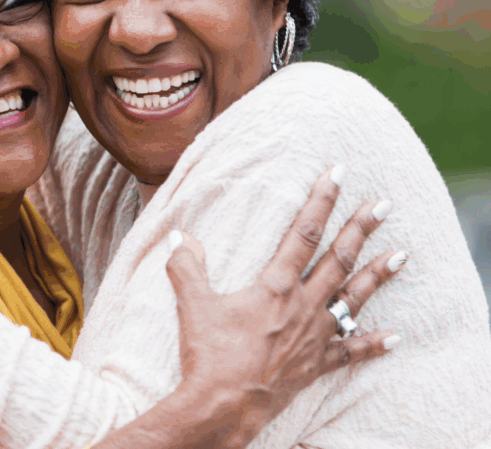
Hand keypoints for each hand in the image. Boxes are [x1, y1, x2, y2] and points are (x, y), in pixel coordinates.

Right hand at [165, 166, 403, 447]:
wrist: (224, 405)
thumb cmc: (209, 353)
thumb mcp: (193, 303)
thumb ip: (186, 266)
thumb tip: (179, 236)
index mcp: (275, 286)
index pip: (303, 233)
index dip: (321, 201)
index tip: (337, 175)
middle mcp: (303, 306)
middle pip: (339, 259)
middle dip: (361, 229)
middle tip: (383, 205)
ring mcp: (314, 336)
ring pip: (354, 299)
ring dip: (378, 275)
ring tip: (401, 255)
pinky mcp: (316, 364)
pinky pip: (351, 351)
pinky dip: (373, 343)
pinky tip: (394, 336)